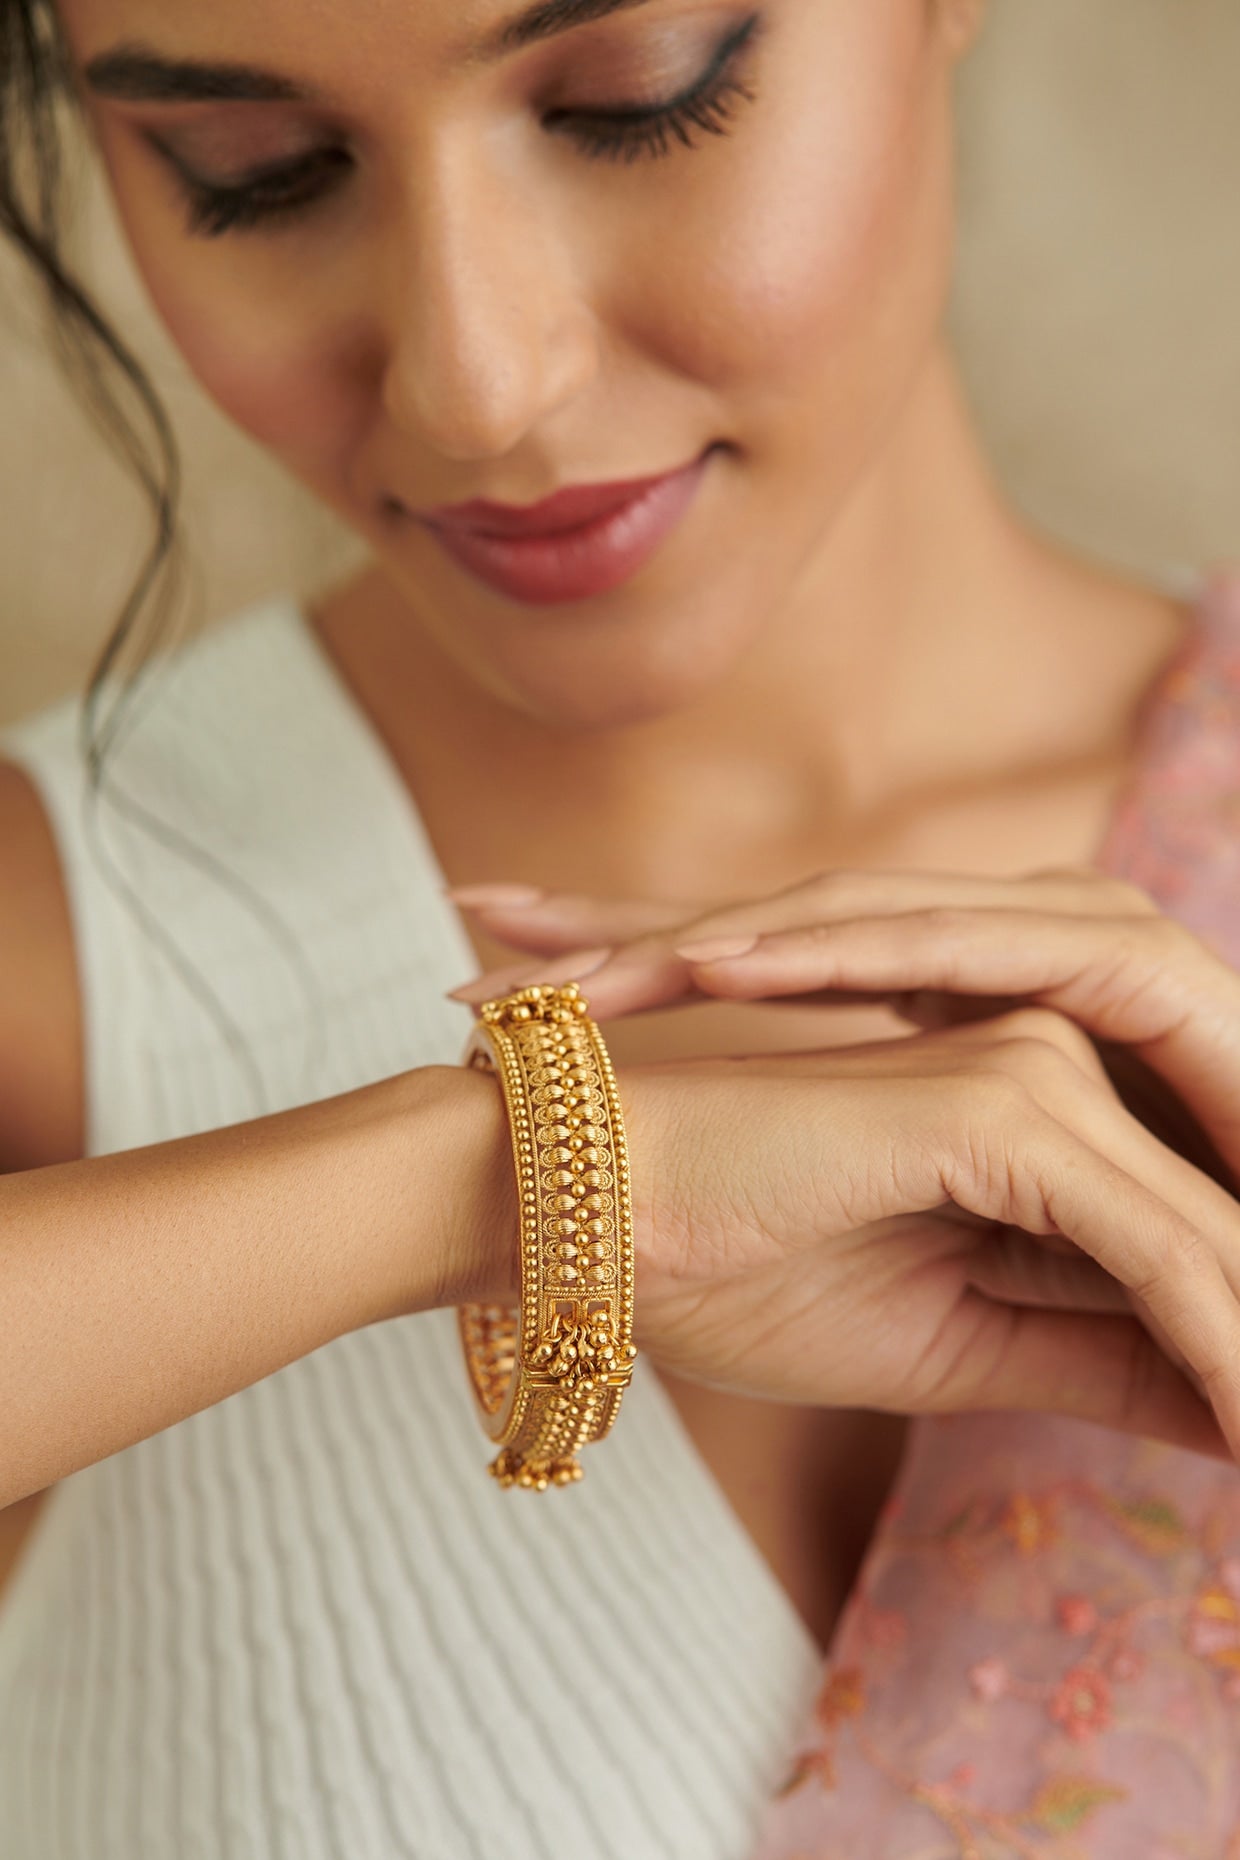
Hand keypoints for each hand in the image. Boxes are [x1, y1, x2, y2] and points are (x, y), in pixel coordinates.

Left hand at [446, 866, 1239, 1190]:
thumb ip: (923, 1260)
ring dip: (704, 930)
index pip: (766, 977)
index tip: (496, 985)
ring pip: (847, 917)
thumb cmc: (1198, 1257)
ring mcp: (1055, 937)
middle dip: (626, 928)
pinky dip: (846, 948)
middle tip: (474, 933)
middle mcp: (990, 958)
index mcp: (949, 1016)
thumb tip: (788, 1259)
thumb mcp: (1014, 1274)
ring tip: (572, 961)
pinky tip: (728, 962)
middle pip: (777, 928)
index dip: (632, 970)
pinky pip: (961, 945)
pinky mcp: (1128, 954)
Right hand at [615, 1004, 1237, 1457]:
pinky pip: (1152, 1248)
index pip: (1175, 1239)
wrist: (585, 1220)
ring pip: (1204, 1241)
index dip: (1227, 1350)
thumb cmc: (733, 1268)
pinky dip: (1213, 1349)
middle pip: (1210, 1233)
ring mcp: (1027, 1070)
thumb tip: (1219, 1417)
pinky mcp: (998, 1104)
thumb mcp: (956, 1342)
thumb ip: (1091, 1361)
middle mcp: (1044, 1064)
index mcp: (1025, 1105)